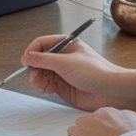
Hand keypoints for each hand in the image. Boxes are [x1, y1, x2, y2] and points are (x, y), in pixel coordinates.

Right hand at [19, 36, 135, 112]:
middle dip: (34, 68)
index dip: (32, 51)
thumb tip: (27, 57)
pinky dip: (43, 86)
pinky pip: (46, 84)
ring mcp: (62, 71)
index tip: (25, 61)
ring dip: (37, 78)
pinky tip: (47, 89)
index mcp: (66, 44)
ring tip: (41, 84)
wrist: (110, 91)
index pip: (42, 43)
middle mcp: (63, 57)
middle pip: (39, 59)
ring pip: (41, 73)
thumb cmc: (96, 72)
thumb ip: (44, 60)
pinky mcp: (63, 85)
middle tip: (34, 76)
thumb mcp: (66, 62)